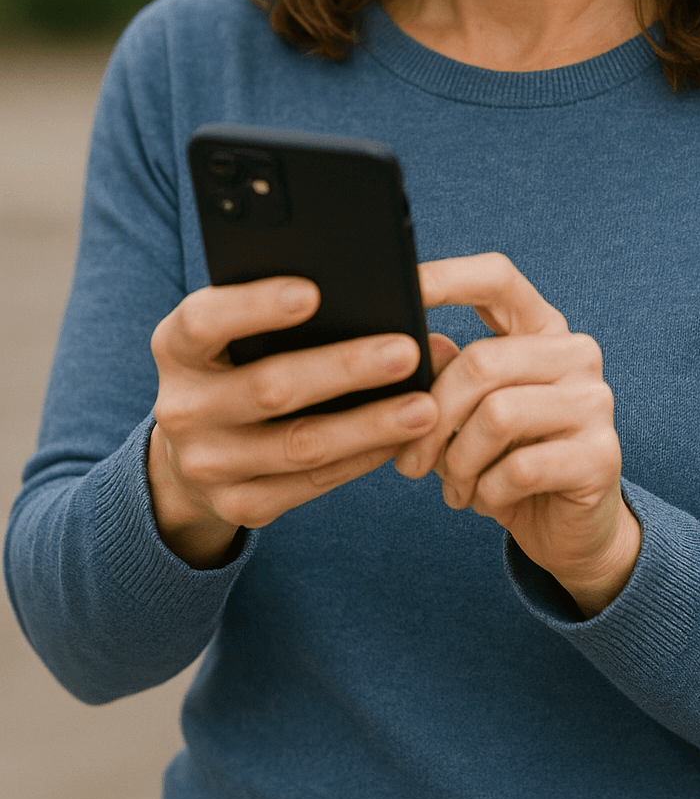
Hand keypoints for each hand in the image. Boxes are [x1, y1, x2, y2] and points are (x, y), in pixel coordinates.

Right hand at [148, 276, 458, 568]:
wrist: (190, 455)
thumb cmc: (235, 366)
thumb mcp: (233, 334)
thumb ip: (286, 310)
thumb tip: (380, 293)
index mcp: (176, 348)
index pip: (205, 321)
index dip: (255, 306)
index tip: (313, 292)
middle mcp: (183, 408)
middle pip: (269, 388)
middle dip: (345, 369)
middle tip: (406, 351)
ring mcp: (208, 465)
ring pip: (300, 446)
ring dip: (370, 425)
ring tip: (425, 405)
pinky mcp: (239, 506)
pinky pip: (313, 483)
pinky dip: (362, 458)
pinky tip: (401, 437)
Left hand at [394, 253, 640, 616]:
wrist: (565, 530)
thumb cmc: (504, 460)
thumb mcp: (465, 415)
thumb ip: (442, 376)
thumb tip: (402, 346)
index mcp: (541, 328)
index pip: (497, 279)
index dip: (446, 279)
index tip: (400, 291)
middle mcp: (575, 353)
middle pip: (481, 361)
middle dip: (432, 419)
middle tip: (409, 463)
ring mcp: (595, 401)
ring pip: (497, 415)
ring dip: (459, 462)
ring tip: (455, 486)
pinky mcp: (602, 455)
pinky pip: (520, 468)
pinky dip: (488, 492)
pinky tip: (488, 500)